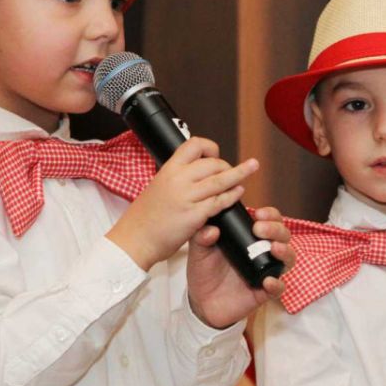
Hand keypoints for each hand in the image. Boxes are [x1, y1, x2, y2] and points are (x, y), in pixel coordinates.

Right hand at [107, 137, 258, 269]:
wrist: (133, 240)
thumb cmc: (144, 218)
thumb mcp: (157, 187)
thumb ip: (176, 179)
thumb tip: (194, 173)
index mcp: (168, 169)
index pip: (193, 145)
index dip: (209, 147)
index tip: (215, 155)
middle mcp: (178, 179)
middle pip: (212, 163)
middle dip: (226, 166)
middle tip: (232, 174)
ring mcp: (187, 197)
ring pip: (221, 179)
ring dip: (239, 174)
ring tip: (252, 168)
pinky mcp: (194, 215)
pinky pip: (219, 201)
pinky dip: (232, 196)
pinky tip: (238, 193)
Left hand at [187, 206, 291, 328]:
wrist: (202, 301)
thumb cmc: (204, 271)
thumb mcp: (199, 251)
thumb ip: (201, 237)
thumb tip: (211, 229)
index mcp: (251, 237)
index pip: (270, 220)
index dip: (270, 215)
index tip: (259, 214)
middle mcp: (264, 252)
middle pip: (283, 235)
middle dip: (276, 229)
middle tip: (259, 229)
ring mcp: (267, 271)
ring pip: (288, 258)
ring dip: (285, 251)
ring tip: (275, 248)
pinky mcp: (265, 292)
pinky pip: (279, 288)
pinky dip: (277, 284)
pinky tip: (268, 281)